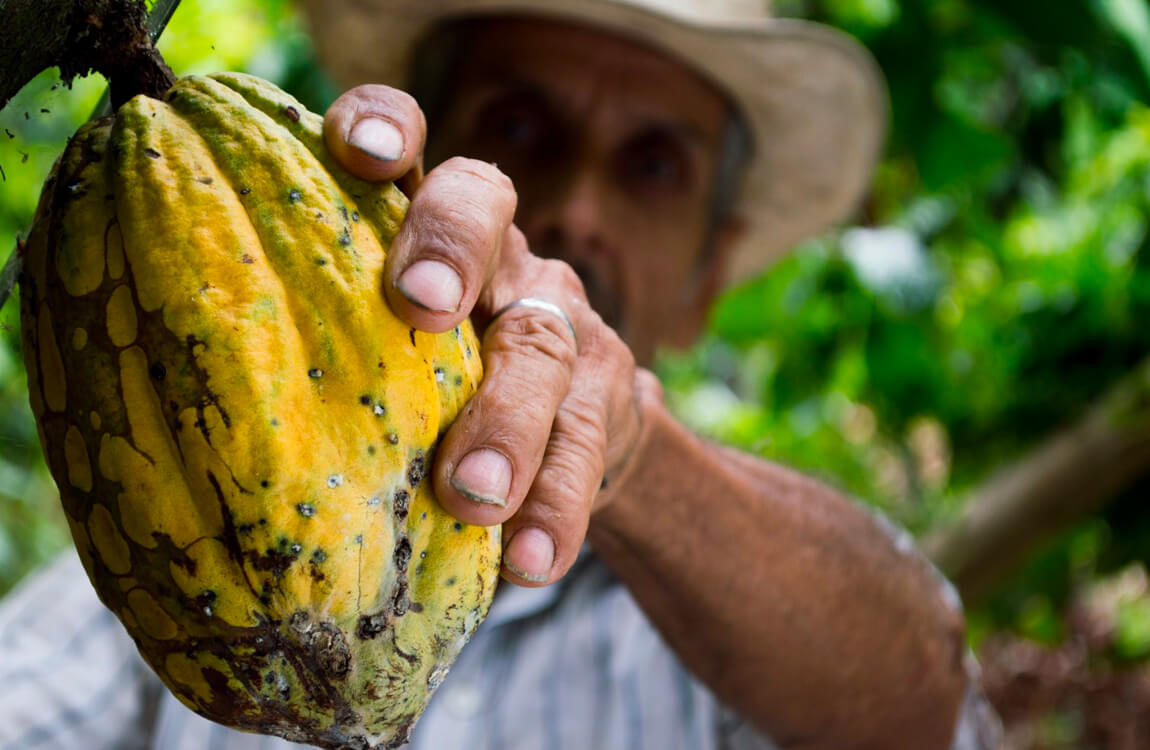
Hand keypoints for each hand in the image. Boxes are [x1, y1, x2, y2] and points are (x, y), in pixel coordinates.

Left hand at [324, 85, 650, 585]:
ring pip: (543, 346)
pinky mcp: (608, 399)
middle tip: (419, 306)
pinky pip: (588, 447)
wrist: (573, 437)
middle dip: (451, 248)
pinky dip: (556, 507)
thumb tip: (181, 420)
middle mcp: (499, 256)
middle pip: (485, 209)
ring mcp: (562, 322)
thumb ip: (325, 349)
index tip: (356, 151)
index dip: (386, 126)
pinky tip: (530, 562)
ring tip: (474, 497)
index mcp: (425, 229)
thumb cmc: (435, 393)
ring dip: (508, 421)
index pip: (410, 144)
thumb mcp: (382, 354)